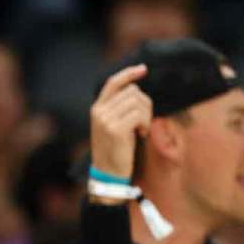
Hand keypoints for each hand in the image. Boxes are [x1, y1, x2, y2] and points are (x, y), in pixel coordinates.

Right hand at [89, 64, 151, 180]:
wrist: (108, 174)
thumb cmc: (115, 150)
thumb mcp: (113, 125)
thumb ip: (119, 108)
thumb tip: (136, 90)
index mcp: (97, 109)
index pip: (113, 83)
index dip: (128, 73)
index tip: (143, 69)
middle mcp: (99, 111)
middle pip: (132, 91)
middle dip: (145, 104)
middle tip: (144, 122)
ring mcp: (106, 120)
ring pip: (138, 101)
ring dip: (146, 115)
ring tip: (141, 129)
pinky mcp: (115, 129)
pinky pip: (139, 114)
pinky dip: (146, 123)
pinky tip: (142, 134)